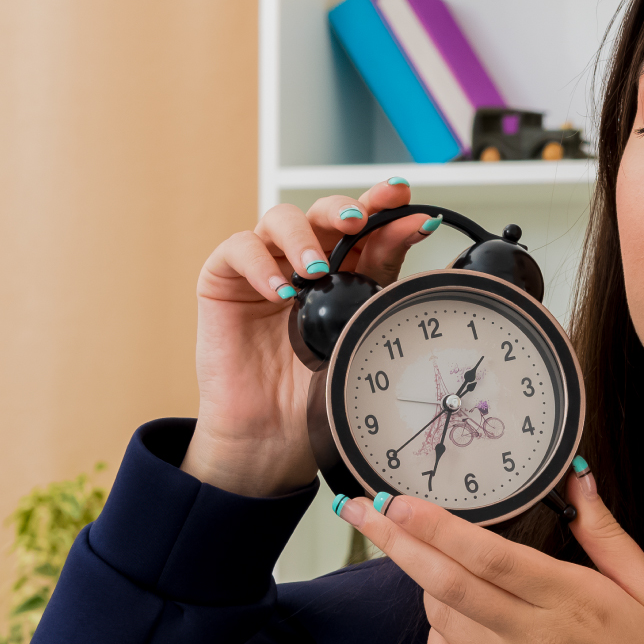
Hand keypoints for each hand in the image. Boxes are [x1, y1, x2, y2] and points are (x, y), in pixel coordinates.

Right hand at [184, 179, 434, 495]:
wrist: (274, 436)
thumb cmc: (317, 392)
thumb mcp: (359, 335)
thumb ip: (381, 288)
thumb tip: (418, 241)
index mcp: (346, 273)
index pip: (368, 231)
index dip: (388, 212)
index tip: (414, 211)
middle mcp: (305, 263)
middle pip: (326, 213)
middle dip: (347, 208)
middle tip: (361, 219)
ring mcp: (265, 268)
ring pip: (281, 219)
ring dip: (303, 235)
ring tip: (315, 269)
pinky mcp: (225, 281)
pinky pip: (238, 249)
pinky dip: (260, 262)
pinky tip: (279, 289)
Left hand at [335, 468, 643, 643]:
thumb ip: (605, 534)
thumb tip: (578, 482)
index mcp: (571, 600)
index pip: (486, 555)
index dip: (435, 526)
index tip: (397, 500)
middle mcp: (533, 639)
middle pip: (446, 583)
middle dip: (397, 543)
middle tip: (360, 509)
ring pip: (442, 621)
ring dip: (424, 584)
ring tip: (428, 560)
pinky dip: (438, 633)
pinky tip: (450, 614)